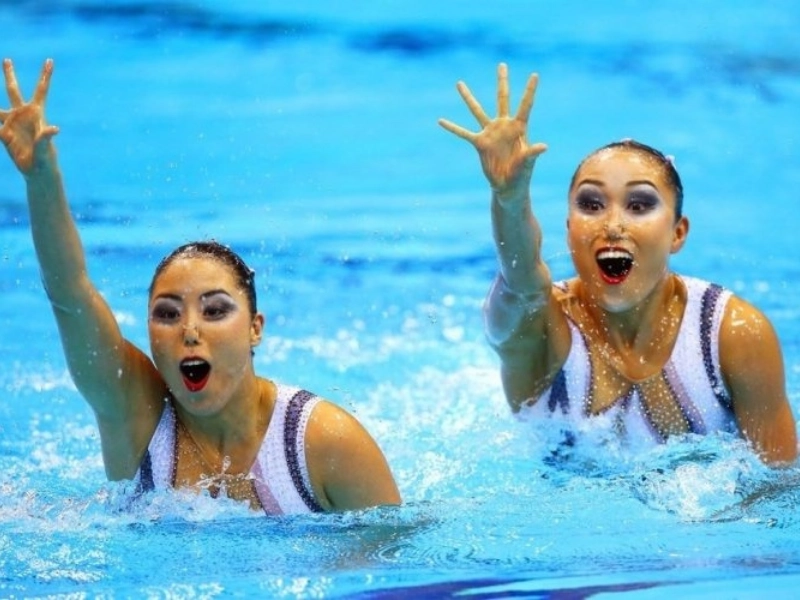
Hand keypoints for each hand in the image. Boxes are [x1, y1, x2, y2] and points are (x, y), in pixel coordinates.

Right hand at [0, 58, 58, 175]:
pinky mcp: (3, 133)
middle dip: (9, 75)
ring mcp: (11, 123)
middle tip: (7, 59)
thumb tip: (55, 129)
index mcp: (36, 115)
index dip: (45, 76)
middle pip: (13, 91)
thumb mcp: (45, 150)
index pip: (41, 91)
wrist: (37, 172)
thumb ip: (46, 138)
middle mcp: (22, 115)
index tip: (50, 60)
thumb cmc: (45, 161)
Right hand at [439, 63, 546, 198]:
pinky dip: (452, 127)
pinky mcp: (479, 144)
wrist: (508, 188)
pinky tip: (440, 121)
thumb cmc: (521, 176)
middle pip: (502, 99)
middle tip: (502, 64)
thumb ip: (533, 154)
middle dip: (502, 82)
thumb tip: (544, 146)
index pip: (525, 106)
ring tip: (459, 83)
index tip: (535, 74)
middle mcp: (504, 127)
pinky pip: (463, 133)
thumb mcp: (527, 164)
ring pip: (477, 111)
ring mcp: (491, 134)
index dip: (529, 91)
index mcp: (519, 129)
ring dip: (468, 97)